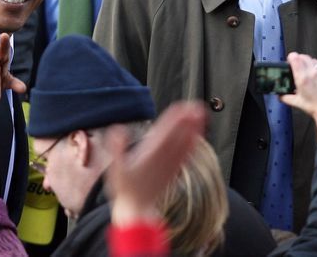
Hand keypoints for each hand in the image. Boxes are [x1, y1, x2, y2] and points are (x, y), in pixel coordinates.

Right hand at [105, 101, 206, 225]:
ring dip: (193, 129)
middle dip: (187, 120)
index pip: (164, 131)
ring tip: (201, 116)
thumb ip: (116, 148)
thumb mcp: (115, 169)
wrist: (137, 211)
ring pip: (184, 143)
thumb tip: (117, 129)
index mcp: (149, 154)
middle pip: (177, 135)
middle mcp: (162, 158)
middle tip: (197, 105)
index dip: (173, 118)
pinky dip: (192, 145)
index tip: (181, 106)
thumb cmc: (125, 190)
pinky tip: (197, 139)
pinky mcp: (172, 172)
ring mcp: (169, 165)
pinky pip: (184, 156)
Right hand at [280, 52, 316, 141]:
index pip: (295, 58)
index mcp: (302, 79)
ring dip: (309, 63)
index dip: (291, 57)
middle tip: (297, 64)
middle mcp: (313, 74)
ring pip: (314, 61)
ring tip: (307, 70)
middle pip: (304, 57)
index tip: (290, 59)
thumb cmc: (316, 108)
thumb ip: (285, 97)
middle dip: (299, 58)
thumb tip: (280, 95)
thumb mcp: (296, 102)